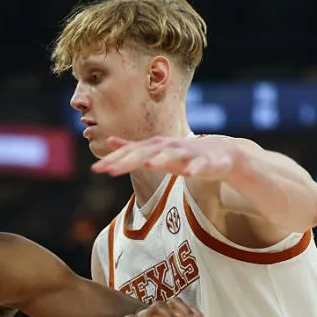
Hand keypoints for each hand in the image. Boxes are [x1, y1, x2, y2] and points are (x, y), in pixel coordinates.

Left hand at [92, 135, 236, 179]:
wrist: (220, 153)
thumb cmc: (182, 154)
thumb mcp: (154, 150)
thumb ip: (132, 148)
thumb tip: (109, 141)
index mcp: (154, 147)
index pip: (130, 152)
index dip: (113, 160)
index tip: (96, 169)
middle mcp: (168, 147)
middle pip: (146, 153)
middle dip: (128, 160)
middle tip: (111, 170)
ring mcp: (186, 153)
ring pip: (172, 156)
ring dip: (161, 159)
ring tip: (148, 164)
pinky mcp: (205, 162)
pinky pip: (199, 166)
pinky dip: (195, 169)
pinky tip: (190, 174)